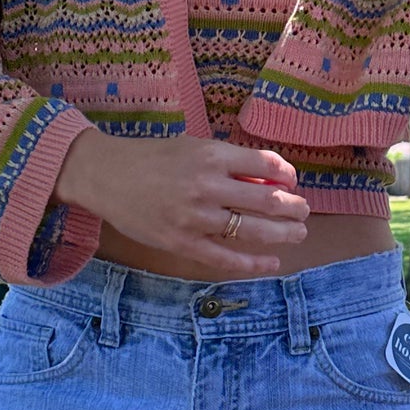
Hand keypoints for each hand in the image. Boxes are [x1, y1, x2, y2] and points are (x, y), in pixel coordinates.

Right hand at [53, 132, 308, 276]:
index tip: (291, 181)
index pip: (264, 164)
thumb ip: (226, 161)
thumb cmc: (151, 159)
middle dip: (293, 207)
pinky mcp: (183, 243)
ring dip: (283, 233)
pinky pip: (225, 258)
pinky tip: (272, 263)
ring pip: (252, 229)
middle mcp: (206, 186)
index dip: (286, 174)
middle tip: (303, 210)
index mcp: (210, 156)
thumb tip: (268, 177)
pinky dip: (253, 263)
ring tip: (298, 233)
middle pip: (266, 199)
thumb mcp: (191, 146)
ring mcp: (195, 218)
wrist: (107, 176)